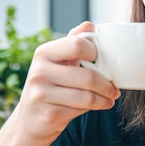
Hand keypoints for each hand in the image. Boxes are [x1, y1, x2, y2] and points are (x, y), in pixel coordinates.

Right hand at [16, 21, 120, 142]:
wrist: (29, 120)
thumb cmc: (50, 86)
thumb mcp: (57, 61)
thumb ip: (73, 42)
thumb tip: (90, 25)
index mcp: (44, 53)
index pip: (78, 44)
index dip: (96, 52)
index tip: (102, 61)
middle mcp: (40, 71)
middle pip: (87, 75)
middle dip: (106, 83)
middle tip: (114, 87)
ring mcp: (42, 94)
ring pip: (87, 96)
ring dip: (105, 98)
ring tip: (111, 97)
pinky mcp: (49, 115)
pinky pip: (81, 110)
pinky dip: (96, 108)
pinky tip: (101, 105)